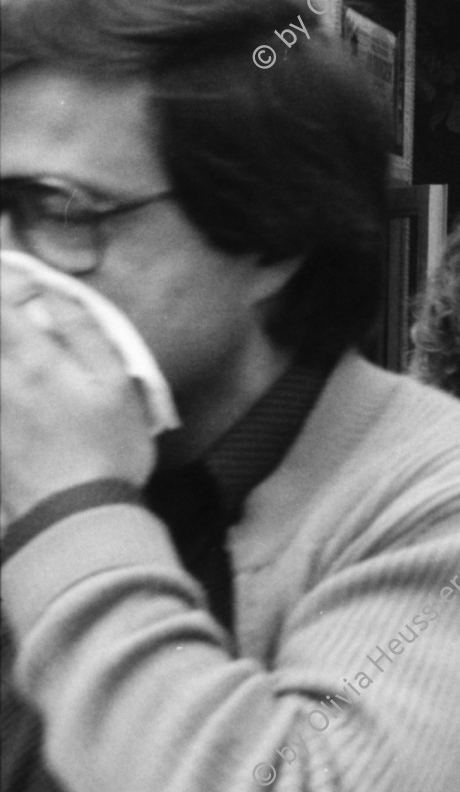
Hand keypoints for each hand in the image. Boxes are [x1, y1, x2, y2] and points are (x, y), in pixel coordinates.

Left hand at [0, 274, 155, 521]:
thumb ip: (85, 334)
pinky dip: (3, 381)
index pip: (1, 303)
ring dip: (1, 345)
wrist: (73, 518)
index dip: (6, 281)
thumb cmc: (107, 450)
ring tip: (14, 342)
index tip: (14, 274)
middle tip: (11, 301)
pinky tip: (16, 387)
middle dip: (0, 315)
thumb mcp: (117, 386)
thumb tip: (58, 295)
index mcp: (33, 361)